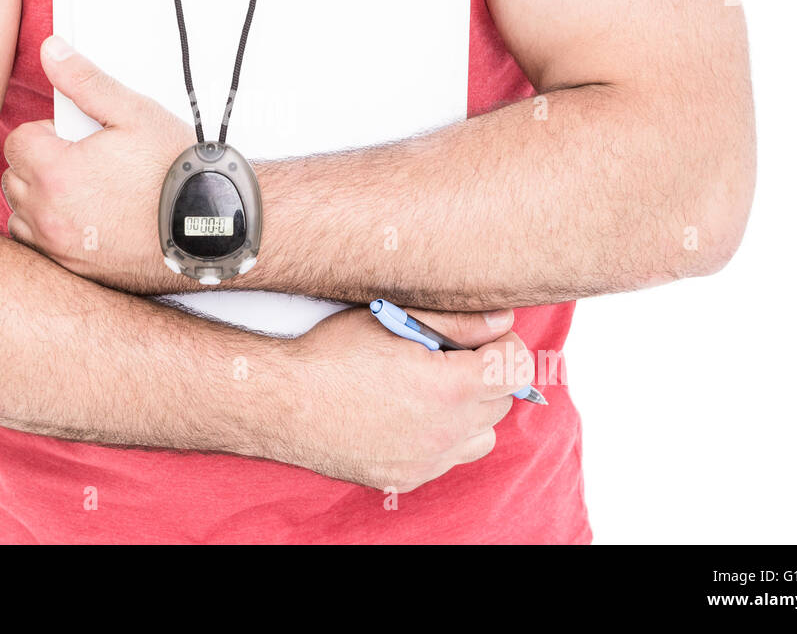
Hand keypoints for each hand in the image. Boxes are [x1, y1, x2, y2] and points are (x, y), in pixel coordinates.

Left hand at [2, 35, 195, 292]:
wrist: (209, 228)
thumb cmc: (176, 174)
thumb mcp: (134, 114)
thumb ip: (85, 81)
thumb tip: (52, 51)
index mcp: (56, 171)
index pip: (18, 141)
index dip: (48, 133)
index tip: (78, 138)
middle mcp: (49, 214)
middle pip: (16, 177)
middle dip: (42, 164)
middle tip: (86, 162)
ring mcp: (59, 247)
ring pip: (22, 215)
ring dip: (41, 200)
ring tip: (84, 192)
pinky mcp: (73, 270)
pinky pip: (39, 248)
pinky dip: (51, 233)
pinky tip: (85, 220)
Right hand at [276, 307, 527, 490]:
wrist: (281, 401)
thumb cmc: (332, 354)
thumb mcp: (394, 321)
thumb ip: (457, 321)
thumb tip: (503, 319)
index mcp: (449, 387)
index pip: (515, 368)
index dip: (504, 344)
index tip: (484, 336)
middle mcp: (445, 432)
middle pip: (502, 403)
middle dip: (486, 375)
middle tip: (449, 355)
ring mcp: (426, 461)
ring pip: (481, 437)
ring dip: (471, 412)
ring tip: (433, 388)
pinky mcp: (404, 478)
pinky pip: (446, 458)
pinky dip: (441, 437)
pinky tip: (407, 414)